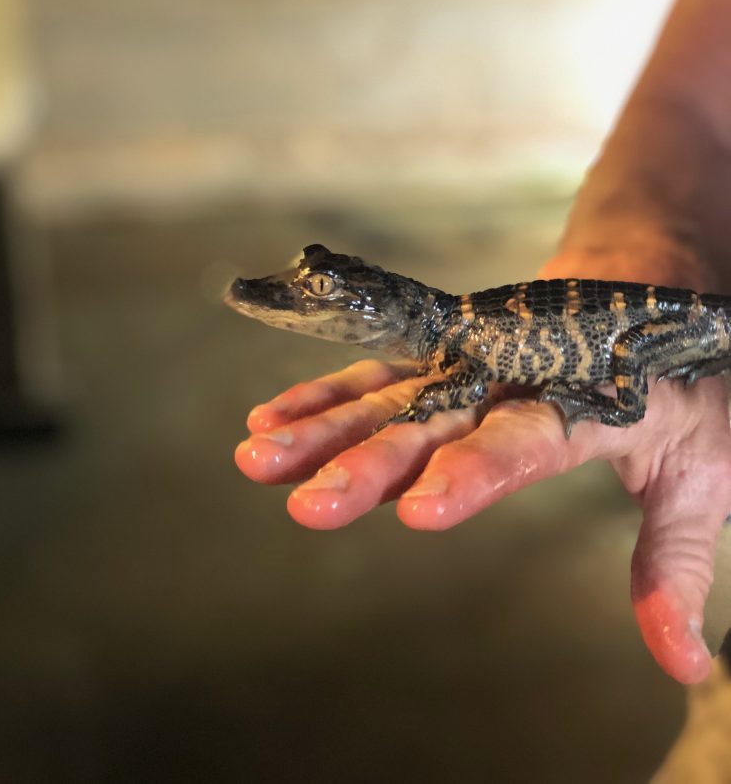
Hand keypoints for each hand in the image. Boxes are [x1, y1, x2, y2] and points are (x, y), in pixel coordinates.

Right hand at [234, 251, 730, 684]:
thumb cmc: (686, 386)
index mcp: (588, 400)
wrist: (645, 278)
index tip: (416, 510)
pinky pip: (383, 370)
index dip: (472, 472)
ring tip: (259, 456)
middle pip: (437, 417)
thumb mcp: (704, 471)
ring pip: (392, 389)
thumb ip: (676, 562)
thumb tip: (683, 667)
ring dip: (324, 422)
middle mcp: (517, 372)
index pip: (523, 439)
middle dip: (369, 462)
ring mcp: (474, 355)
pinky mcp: (447, 349)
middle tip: (307, 506)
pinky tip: (276, 413)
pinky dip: (328, 390)